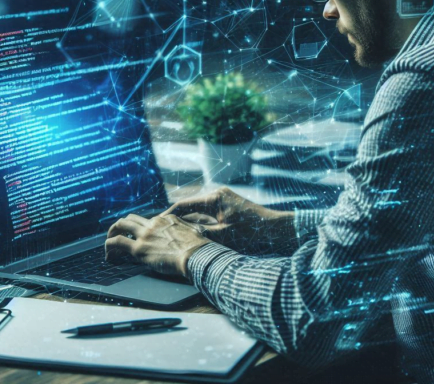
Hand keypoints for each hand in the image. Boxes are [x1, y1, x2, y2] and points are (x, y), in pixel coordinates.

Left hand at [105, 214, 210, 277]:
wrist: (196, 255)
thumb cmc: (197, 247)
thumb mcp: (191, 230)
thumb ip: (181, 229)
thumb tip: (180, 234)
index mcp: (165, 219)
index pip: (147, 220)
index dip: (140, 229)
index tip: (138, 236)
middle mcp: (153, 223)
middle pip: (131, 218)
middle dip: (121, 225)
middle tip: (117, 234)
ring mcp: (145, 235)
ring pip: (121, 225)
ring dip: (112, 232)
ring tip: (109, 242)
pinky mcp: (139, 248)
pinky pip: (118, 242)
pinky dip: (109, 246)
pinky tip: (108, 254)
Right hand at [162, 187, 294, 252]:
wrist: (278, 231)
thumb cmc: (254, 234)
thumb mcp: (225, 238)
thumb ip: (201, 236)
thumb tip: (181, 239)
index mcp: (214, 198)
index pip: (183, 205)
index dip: (168, 216)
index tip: (156, 225)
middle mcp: (217, 194)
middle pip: (189, 206)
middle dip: (175, 219)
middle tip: (161, 231)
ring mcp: (224, 198)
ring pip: (198, 210)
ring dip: (187, 221)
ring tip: (173, 233)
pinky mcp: (229, 205)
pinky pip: (207, 212)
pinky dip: (199, 221)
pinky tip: (193, 232)